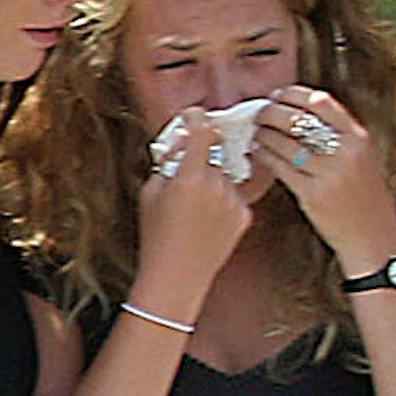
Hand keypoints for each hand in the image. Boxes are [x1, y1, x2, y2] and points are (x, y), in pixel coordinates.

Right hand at [134, 109, 253, 316]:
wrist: (177, 278)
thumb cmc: (155, 235)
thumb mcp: (150, 193)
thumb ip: (168, 163)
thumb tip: (181, 143)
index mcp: (191, 178)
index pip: (203, 130)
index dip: (197, 118)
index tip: (193, 116)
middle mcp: (217, 187)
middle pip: (215, 152)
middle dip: (201, 152)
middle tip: (186, 163)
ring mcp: (235, 202)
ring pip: (225, 174)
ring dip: (212, 177)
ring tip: (194, 203)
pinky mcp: (245, 215)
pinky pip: (234, 194)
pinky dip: (222, 197)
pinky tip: (207, 218)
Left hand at [253, 87, 395, 266]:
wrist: (373, 238)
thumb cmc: (365, 199)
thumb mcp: (362, 160)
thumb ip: (339, 137)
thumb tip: (299, 113)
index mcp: (359, 138)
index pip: (320, 101)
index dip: (294, 94)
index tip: (278, 96)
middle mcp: (345, 152)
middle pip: (298, 118)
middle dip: (272, 111)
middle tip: (259, 113)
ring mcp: (329, 174)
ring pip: (285, 142)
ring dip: (264, 133)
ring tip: (255, 132)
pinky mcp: (312, 194)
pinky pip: (280, 167)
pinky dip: (264, 155)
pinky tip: (258, 152)